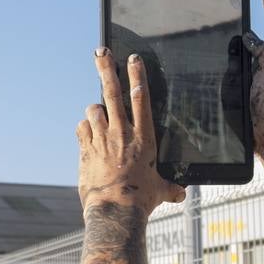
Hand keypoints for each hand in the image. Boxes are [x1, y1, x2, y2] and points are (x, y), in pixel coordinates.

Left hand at [77, 48, 185, 212]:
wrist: (115, 211)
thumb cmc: (141, 201)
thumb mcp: (160, 192)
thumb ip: (170, 189)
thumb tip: (181, 195)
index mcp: (143, 138)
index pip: (141, 98)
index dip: (137, 76)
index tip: (132, 59)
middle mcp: (122, 133)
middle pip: (112, 93)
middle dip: (106, 69)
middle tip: (100, 52)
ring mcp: (102, 140)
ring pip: (93, 110)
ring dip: (95, 110)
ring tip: (99, 116)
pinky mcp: (86, 150)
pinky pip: (82, 128)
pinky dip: (85, 129)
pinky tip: (89, 136)